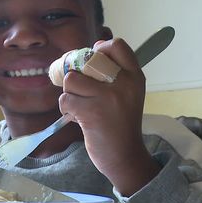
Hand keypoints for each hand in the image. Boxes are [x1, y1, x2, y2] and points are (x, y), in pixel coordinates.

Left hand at [58, 38, 159, 195]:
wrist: (125, 156)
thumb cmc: (121, 124)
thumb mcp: (128, 95)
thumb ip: (114, 76)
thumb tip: (84, 57)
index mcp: (135, 77)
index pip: (118, 46)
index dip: (101, 48)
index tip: (93, 58)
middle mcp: (123, 84)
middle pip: (87, 61)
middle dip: (77, 74)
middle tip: (78, 88)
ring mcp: (107, 98)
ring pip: (72, 80)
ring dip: (69, 93)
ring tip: (77, 104)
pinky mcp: (91, 113)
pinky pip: (66, 100)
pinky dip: (66, 108)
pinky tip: (75, 116)